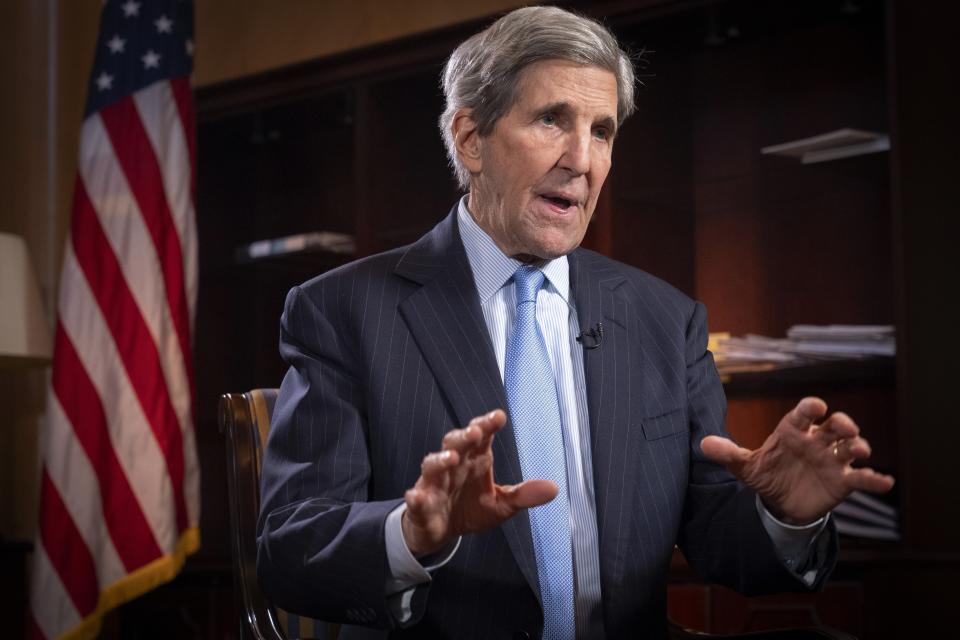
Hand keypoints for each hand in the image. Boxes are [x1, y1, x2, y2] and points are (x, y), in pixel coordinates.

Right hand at [401, 409, 557, 556]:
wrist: (441, 531)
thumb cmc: (470, 508)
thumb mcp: (501, 504)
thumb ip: (524, 495)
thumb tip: (554, 488)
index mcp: (474, 461)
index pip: (480, 437)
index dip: (487, 425)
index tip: (499, 417)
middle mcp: (453, 467)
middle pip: (455, 444)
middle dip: (464, 437)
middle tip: (475, 432)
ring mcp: (434, 485)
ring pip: (432, 466)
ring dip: (440, 461)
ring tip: (451, 459)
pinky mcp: (421, 506)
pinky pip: (416, 500)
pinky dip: (415, 497)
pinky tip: (416, 496)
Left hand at [700, 397, 894, 524]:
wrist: (781, 502)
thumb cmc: (767, 473)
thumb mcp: (745, 466)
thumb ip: (727, 454)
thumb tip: (702, 445)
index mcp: (793, 432)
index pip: (803, 415)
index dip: (810, 408)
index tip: (817, 406)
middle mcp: (816, 442)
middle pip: (833, 426)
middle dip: (841, 424)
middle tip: (844, 427)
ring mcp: (832, 460)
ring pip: (850, 448)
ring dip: (858, 447)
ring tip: (861, 451)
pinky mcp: (843, 481)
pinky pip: (862, 479)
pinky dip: (875, 480)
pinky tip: (885, 482)